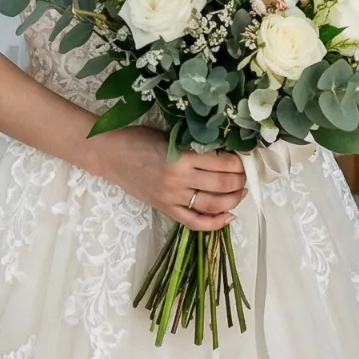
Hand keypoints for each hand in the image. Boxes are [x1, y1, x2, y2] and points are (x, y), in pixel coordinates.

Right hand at [84, 126, 245, 232]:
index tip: (247, 158)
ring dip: (233, 199)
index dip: (240, 162)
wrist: (111, 155)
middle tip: (247, 174)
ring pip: (213, 204)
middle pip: (223, 184)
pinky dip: (215, 222)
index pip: (223, 162)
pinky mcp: (166, 209)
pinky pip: (195, 222)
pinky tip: (229, 215)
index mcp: (182, 156)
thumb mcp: (171, 136)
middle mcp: (180, 179)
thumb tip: (226, 152)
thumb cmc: (140, 139)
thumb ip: (196, 146)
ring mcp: (172, 197)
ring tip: (241, 192)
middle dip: (241, 180)